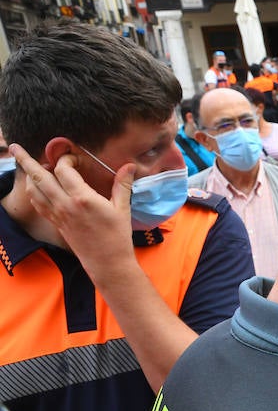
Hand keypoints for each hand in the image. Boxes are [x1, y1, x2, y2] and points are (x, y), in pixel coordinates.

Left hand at [11, 144, 135, 279]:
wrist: (107, 262)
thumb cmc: (118, 236)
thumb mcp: (123, 209)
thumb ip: (122, 185)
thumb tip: (130, 166)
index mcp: (83, 198)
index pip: (63, 170)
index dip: (66, 159)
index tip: (75, 159)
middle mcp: (65, 204)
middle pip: (38, 176)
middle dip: (25, 160)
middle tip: (15, 148)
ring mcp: (57, 214)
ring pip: (33, 190)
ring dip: (29, 176)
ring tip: (29, 167)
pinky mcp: (55, 223)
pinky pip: (37, 203)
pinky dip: (33, 192)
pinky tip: (36, 188)